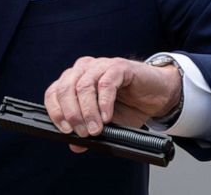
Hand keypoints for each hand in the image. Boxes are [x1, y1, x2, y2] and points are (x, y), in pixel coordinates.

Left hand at [44, 56, 181, 152]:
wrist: (156, 95)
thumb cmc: (128, 105)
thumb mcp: (105, 124)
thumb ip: (88, 131)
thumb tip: (74, 145)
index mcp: (74, 80)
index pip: (53, 92)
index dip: (56, 111)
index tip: (65, 130)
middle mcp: (84, 70)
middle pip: (66, 88)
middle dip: (72, 114)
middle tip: (82, 133)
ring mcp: (101, 66)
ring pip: (84, 85)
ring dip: (87, 111)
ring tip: (95, 129)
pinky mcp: (119, 67)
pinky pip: (106, 83)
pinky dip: (104, 102)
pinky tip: (107, 117)